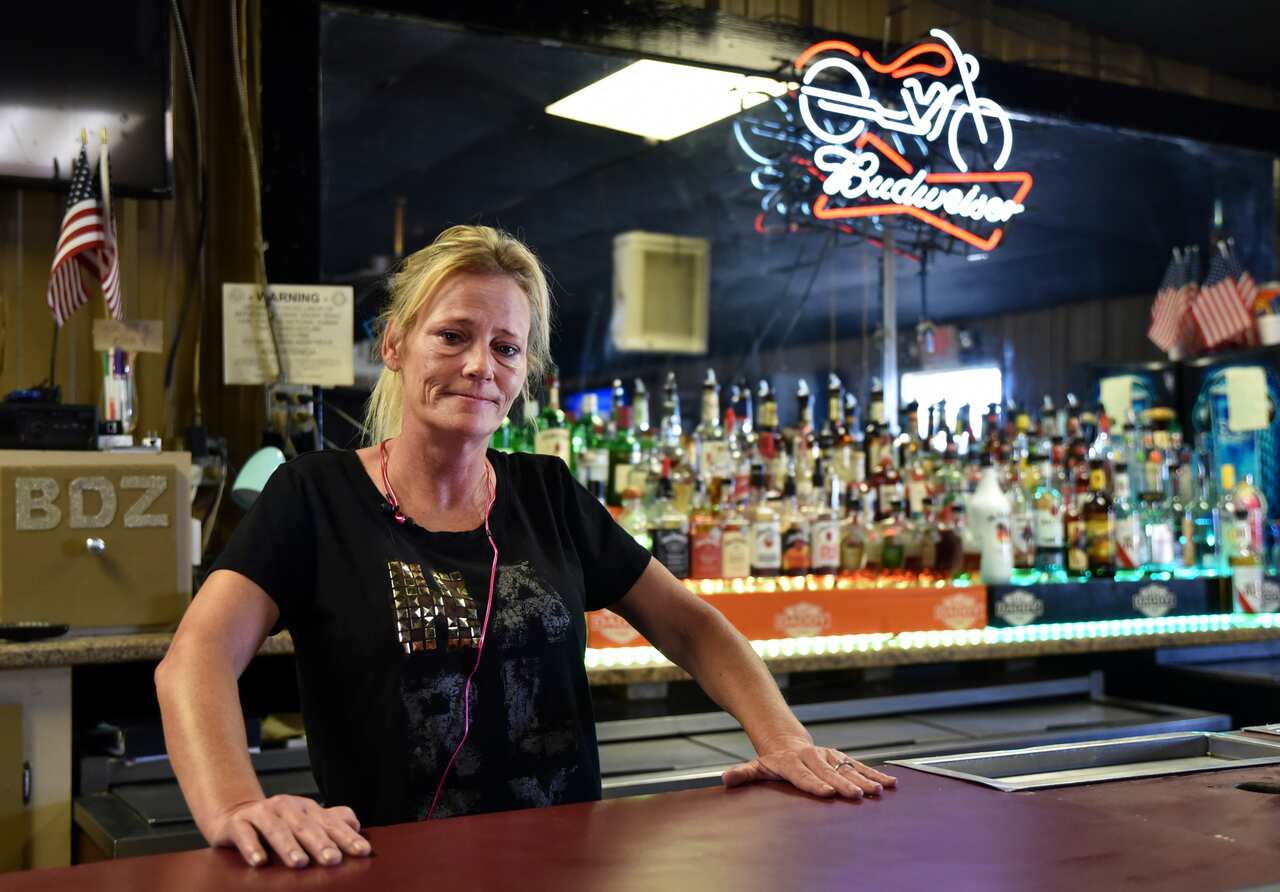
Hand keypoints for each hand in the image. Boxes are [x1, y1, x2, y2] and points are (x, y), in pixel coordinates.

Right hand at [206, 795, 371, 867]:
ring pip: (277, 830)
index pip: (331, 824)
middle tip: (333, 860)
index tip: (362, 851)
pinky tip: (260, 862)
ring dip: (289, 847)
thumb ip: (331, 821)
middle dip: (321, 844)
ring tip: (300, 863)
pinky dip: (252, 847)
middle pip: (306, 827)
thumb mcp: (306, 819)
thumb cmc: (278, 822)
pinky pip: (245, 835)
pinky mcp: (239, 823)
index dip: (347, 837)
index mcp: (308, 809)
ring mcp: (262, 813)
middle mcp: (288, 808)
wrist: (235, 814)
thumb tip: (356, 825)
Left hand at [722, 735, 897, 800]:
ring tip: (880, 790)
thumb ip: (743, 774)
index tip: (827, 793)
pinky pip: (859, 766)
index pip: (803, 775)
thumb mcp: (756, 766)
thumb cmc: (771, 759)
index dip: (814, 784)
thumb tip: (725, 779)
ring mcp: (828, 757)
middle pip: (829, 774)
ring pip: (848, 768)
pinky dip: (875, 774)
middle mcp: (813, 758)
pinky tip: (890, 783)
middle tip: (858, 795)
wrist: (786, 739)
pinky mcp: (840, 757)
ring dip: (865, 780)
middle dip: (844, 785)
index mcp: (792, 763)